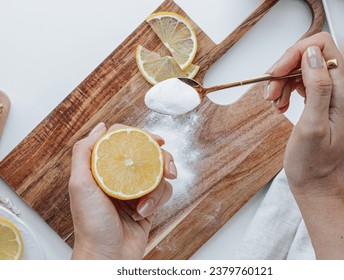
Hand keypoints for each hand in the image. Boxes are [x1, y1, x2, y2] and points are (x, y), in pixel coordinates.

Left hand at [69, 123, 176, 258]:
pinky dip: (157, 202)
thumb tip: (100, 127)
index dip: (140, 135)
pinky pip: (163, 192)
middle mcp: (120, 176)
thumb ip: (84, 152)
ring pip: (158, 173)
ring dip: (157, 187)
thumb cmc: (90, 224)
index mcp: (104, 168)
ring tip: (146, 202)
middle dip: (161, 158)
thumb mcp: (79, 185)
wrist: (107, 257)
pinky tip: (144, 214)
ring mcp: (136, 189)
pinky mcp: (148, 204)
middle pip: (146, 153)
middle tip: (167, 167)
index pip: (123, 141)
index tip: (155, 140)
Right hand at [266, 32, 343, 258]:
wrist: (317, 186)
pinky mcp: (324, 104)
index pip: (323, 48)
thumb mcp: (312, 126)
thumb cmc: (313, 164)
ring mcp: (335, 97)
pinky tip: (280, 105)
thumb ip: (317, 87)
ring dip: (283, 81)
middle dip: (285, 70)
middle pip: (312, 57)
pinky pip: (304, 84)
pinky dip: (287, 90)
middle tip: (270, 92)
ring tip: (274, 102)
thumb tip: (312, 54)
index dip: (296, 54)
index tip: (276, 72)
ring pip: (305, 70)